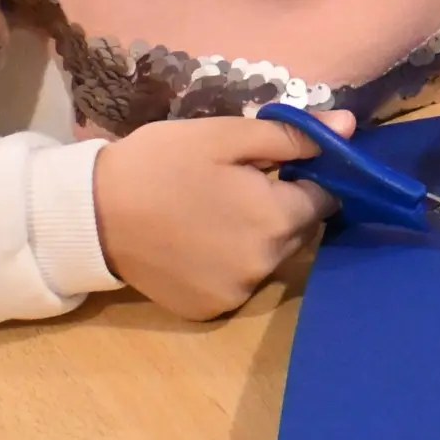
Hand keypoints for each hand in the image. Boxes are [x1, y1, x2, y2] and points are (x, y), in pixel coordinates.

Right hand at [92, 109, 352, 320]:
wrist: (90, 214)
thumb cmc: (161, 163)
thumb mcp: (227, 135)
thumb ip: (293, 137)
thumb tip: (350, 128)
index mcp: (277, 220)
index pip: (325, 197)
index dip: (310, 176)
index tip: (282, 165)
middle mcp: (265, 265)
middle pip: (299, 230)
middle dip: (282, 205)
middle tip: (240, 183)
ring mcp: (236, 294)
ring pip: (271, 257)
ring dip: (258, 236)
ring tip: (215, 211)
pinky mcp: (209, 310)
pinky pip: (239, 281)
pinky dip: (230, 263)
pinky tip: (200, 241)